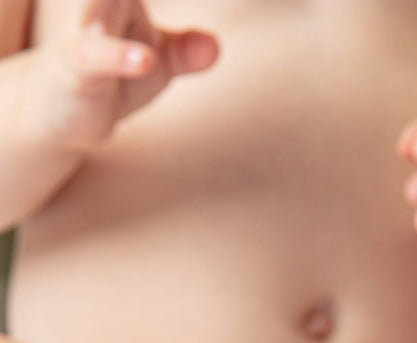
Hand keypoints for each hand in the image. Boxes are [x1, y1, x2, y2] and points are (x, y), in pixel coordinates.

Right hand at [21, 0, 217, 151]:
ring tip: (152, 45)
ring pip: (104, 8)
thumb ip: (182, 52)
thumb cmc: (109, 78)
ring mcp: (85, 34)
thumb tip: (214, 46)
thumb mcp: (153, 65)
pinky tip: (146, 61)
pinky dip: (119, 58)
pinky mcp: (72, 67)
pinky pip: (93, 56)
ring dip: (115, 3)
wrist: (55, 111)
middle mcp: (102, 7)